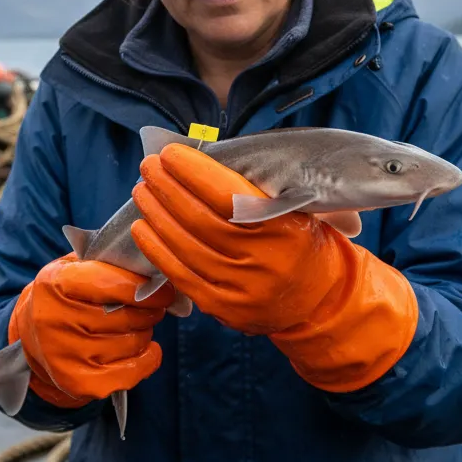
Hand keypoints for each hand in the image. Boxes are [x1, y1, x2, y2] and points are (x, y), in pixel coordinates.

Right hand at [8, 252, 173, 406]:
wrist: (30, 337)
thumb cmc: (65, 296)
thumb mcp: (75, 268)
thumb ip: (110, 263)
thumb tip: (157, 270)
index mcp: (55, 284)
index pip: (112, 283)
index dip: (145, 287)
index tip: (164, 290)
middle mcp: (56, 320)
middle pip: (126, 316)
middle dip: (149, 311)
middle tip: (152, 308)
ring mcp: (65, 355)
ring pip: (131, 342)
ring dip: (144, 333)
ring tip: (137, 326)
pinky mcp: (77, 382)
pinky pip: (130, 372)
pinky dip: (147, 360)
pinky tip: (147, 350)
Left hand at [130, 145, 345, 333]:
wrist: (319, 300)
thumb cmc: (301, 240)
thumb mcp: (297, 208)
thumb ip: (257, 188)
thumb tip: (201, 158)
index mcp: (285, 227)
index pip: (229, 195)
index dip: (194, 172)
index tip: (171, 153)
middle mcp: (263, 261)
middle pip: (200, 219)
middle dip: (168, 187)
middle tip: (149, 165)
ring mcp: (241, 289)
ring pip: (185, 246)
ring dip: (157, 213)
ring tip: (143, 190)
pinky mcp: (223, 308)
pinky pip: (180, 275)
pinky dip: (156, 249)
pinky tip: (143, 227)